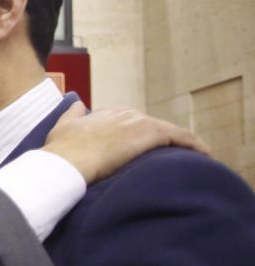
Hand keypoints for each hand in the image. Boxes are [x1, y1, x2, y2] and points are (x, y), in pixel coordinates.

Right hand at [43, 103, 210, 184]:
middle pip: (150, 126)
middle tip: (168, 158)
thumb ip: (72, 114)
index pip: (129, 122)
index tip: (143, 151)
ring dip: (182, 143)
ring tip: (193, 156)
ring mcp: (137, 122)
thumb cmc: (61, 151)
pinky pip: (180, 137)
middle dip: (160, 140)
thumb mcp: (61, 128)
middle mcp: (123, 113)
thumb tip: (79, 103)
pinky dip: (193, 145)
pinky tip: (204, 154)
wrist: (66, 161)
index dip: (137, 136)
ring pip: (168, 131)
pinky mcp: (150, 133)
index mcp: (104, 114)